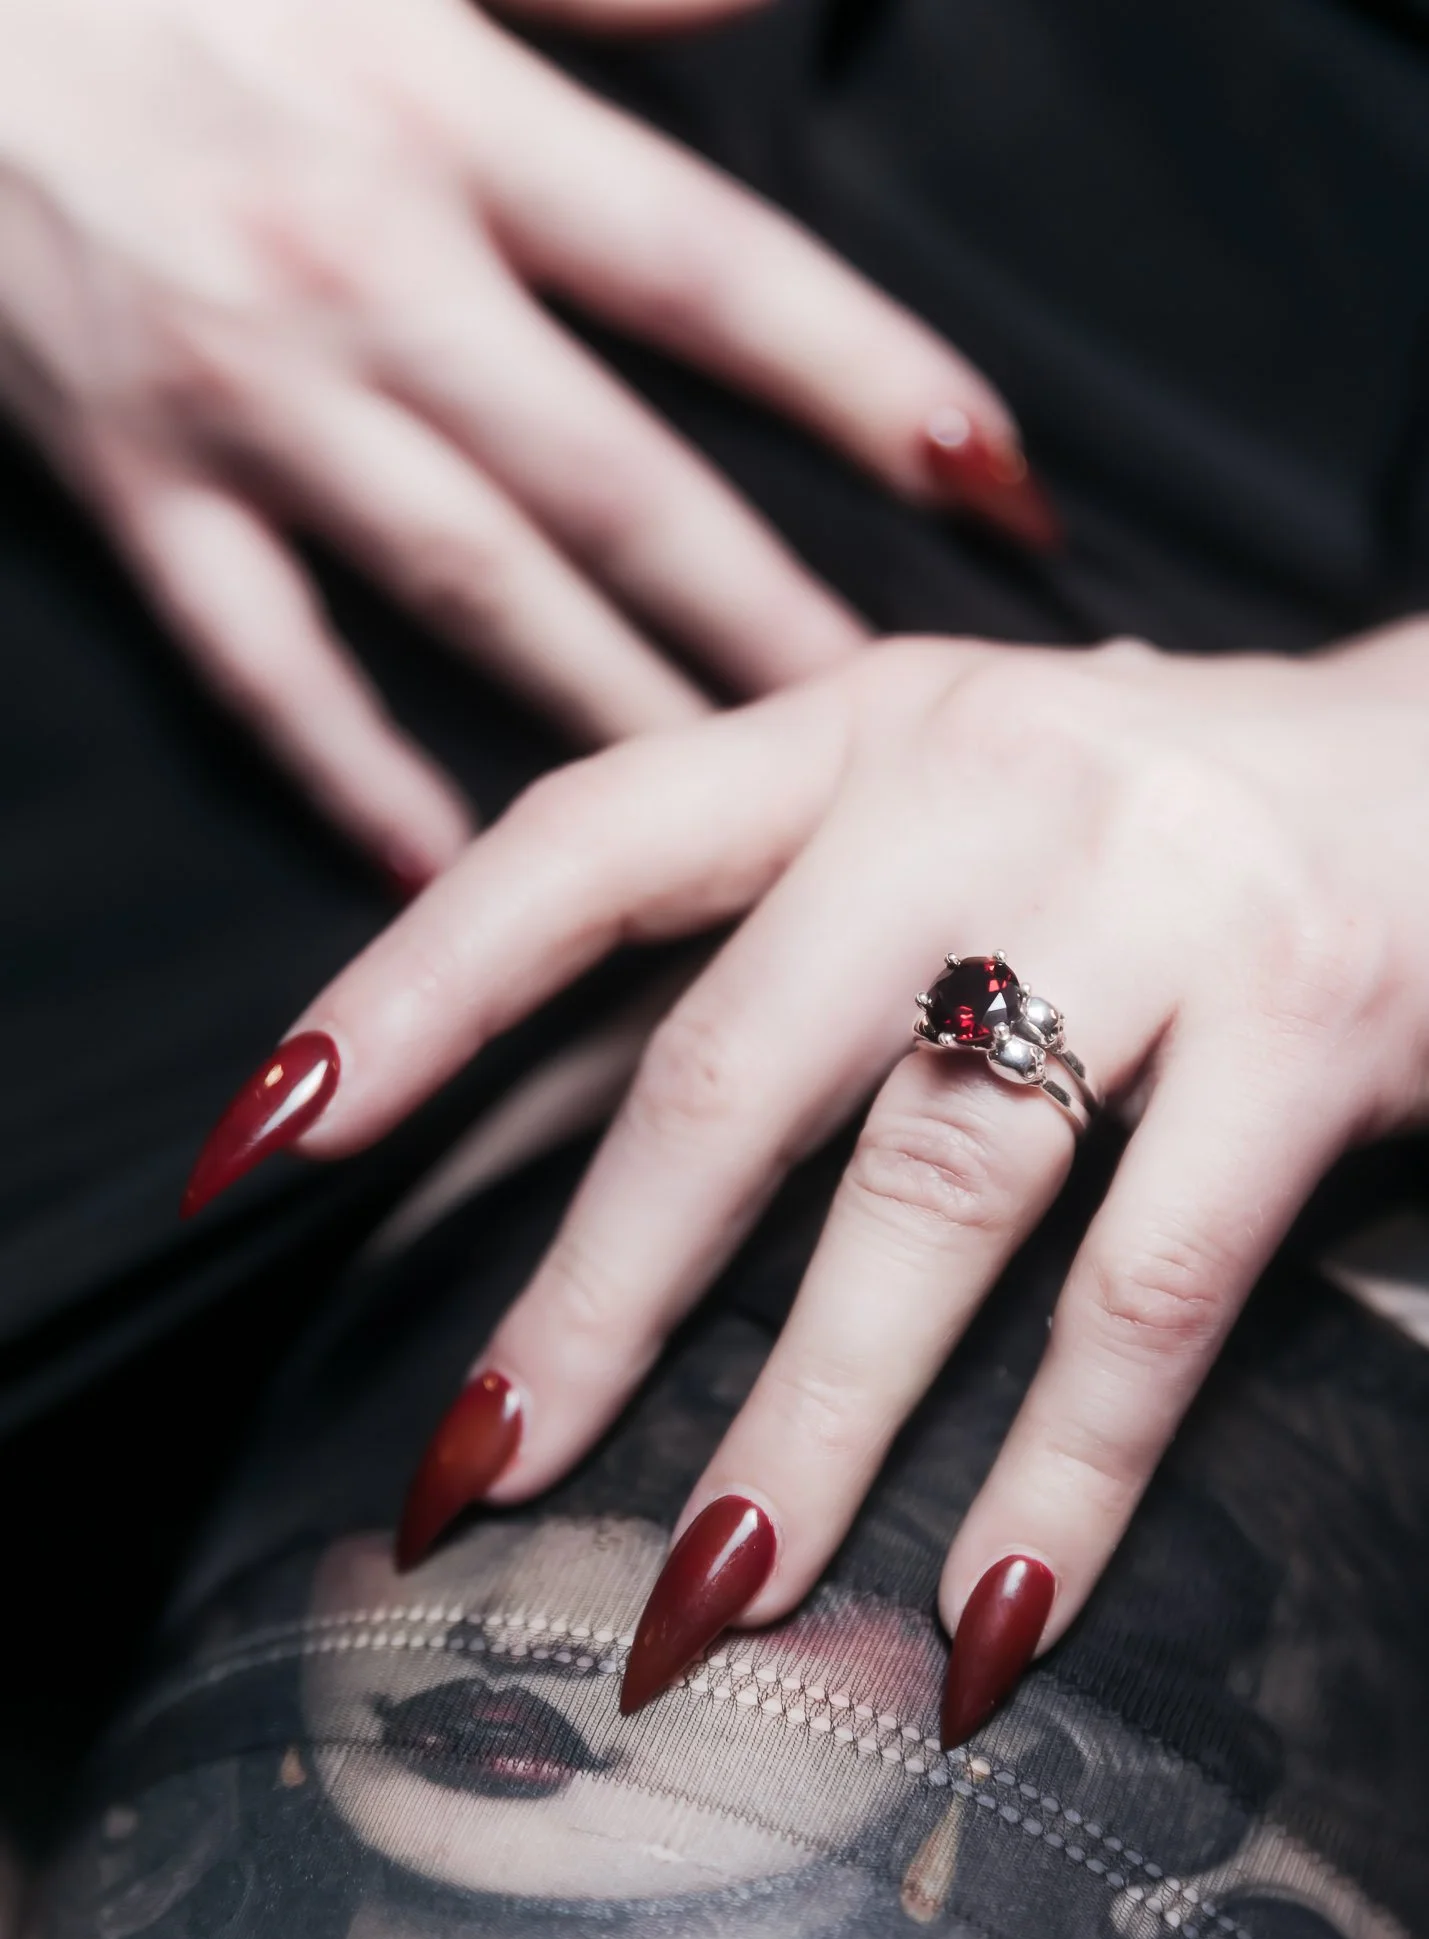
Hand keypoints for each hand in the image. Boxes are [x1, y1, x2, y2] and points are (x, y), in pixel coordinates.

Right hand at [0, 0, 1042, 887]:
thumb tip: (775, 1)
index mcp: (447, 118)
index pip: (713, 280)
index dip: (869, 383)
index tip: (993, 484)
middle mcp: (370, 276)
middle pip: (624, 485)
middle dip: (774, 612)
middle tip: (901, 728)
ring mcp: (248, 398)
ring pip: (475, 593)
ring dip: (621, 713)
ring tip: (744, 817)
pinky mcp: (133, 481)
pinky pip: (260, 662)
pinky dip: (351, 771)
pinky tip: (450, 871)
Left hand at [191, 624, 1425, 1737]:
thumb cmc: (1150, 809)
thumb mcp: (946, 795)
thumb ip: (775, 913)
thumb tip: (553, 1103)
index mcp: (859, 728)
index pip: (587, 841)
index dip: (416, 984)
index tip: (276, 1134)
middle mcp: (989, 788)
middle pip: (735, 1064)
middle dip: (595, 1293)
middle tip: (484, 1466)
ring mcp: (1157, 903)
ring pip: (931, 1197)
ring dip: (808, 1417)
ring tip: (709, 1585)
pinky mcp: (1309, 1027)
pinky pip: (1146, 1291)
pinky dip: (1061, 1468)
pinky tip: (987, 1603)